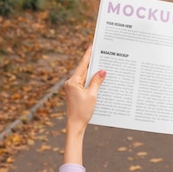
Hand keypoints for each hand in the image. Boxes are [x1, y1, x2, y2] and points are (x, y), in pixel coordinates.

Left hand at [62, 46, 105, 163]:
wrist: (75, 125)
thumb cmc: (83, 111)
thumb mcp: (92, 95)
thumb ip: (97, 81)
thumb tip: (102, 71)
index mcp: (73, 82)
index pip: (82, 65)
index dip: (88, 55)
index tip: (91, 46)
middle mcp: (70, 83)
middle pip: (83, 70)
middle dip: (91, 62)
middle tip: (98, 52)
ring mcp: (71, 88)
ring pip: (83, 76)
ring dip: (91, 71)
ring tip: (100, 63)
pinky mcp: (73, 92)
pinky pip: (83, 83)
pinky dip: (89, 80)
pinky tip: (97, 78)